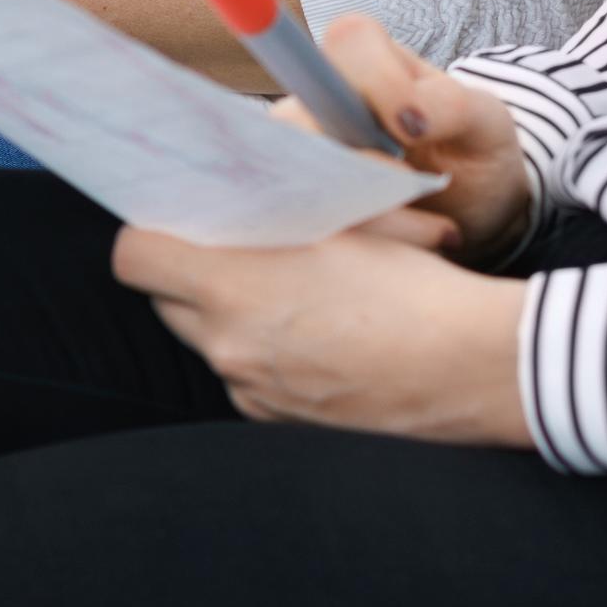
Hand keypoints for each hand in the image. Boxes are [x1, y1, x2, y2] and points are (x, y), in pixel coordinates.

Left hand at [113, 218, 531, 445]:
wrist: (472, 365)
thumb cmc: (413, 280)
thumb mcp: (341, 222)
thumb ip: (269, 206)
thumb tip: (229, 188)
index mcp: (232, 284)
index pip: (134, 256)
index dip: (151, 234)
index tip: (180, 222)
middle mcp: (226, 342)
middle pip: (165, 298)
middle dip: (189, 272)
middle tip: (235, 249)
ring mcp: (248, 386)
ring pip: (204, 338)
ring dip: (224, 313)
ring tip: (285, 291)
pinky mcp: (272, 418)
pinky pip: (241, 375)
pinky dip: (259, 353)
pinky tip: (311, 335)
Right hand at [308, 12, 537, 265]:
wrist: (470, 213)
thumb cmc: (474, 154)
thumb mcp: (485, 123)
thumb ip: (451, 104)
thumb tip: (405, 118)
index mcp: (369, 57)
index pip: (348, 42)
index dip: (378, 82)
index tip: (414, 128)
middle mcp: (318, 96)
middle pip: (302, 118)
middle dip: (363, 168)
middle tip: (416, 187)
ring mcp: (298, 150)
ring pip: (296, 178)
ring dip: (366, 214)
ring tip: (431, 230)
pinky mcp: (295, 203)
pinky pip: (302, 223)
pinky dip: (357, 241)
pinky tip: (402, 248)